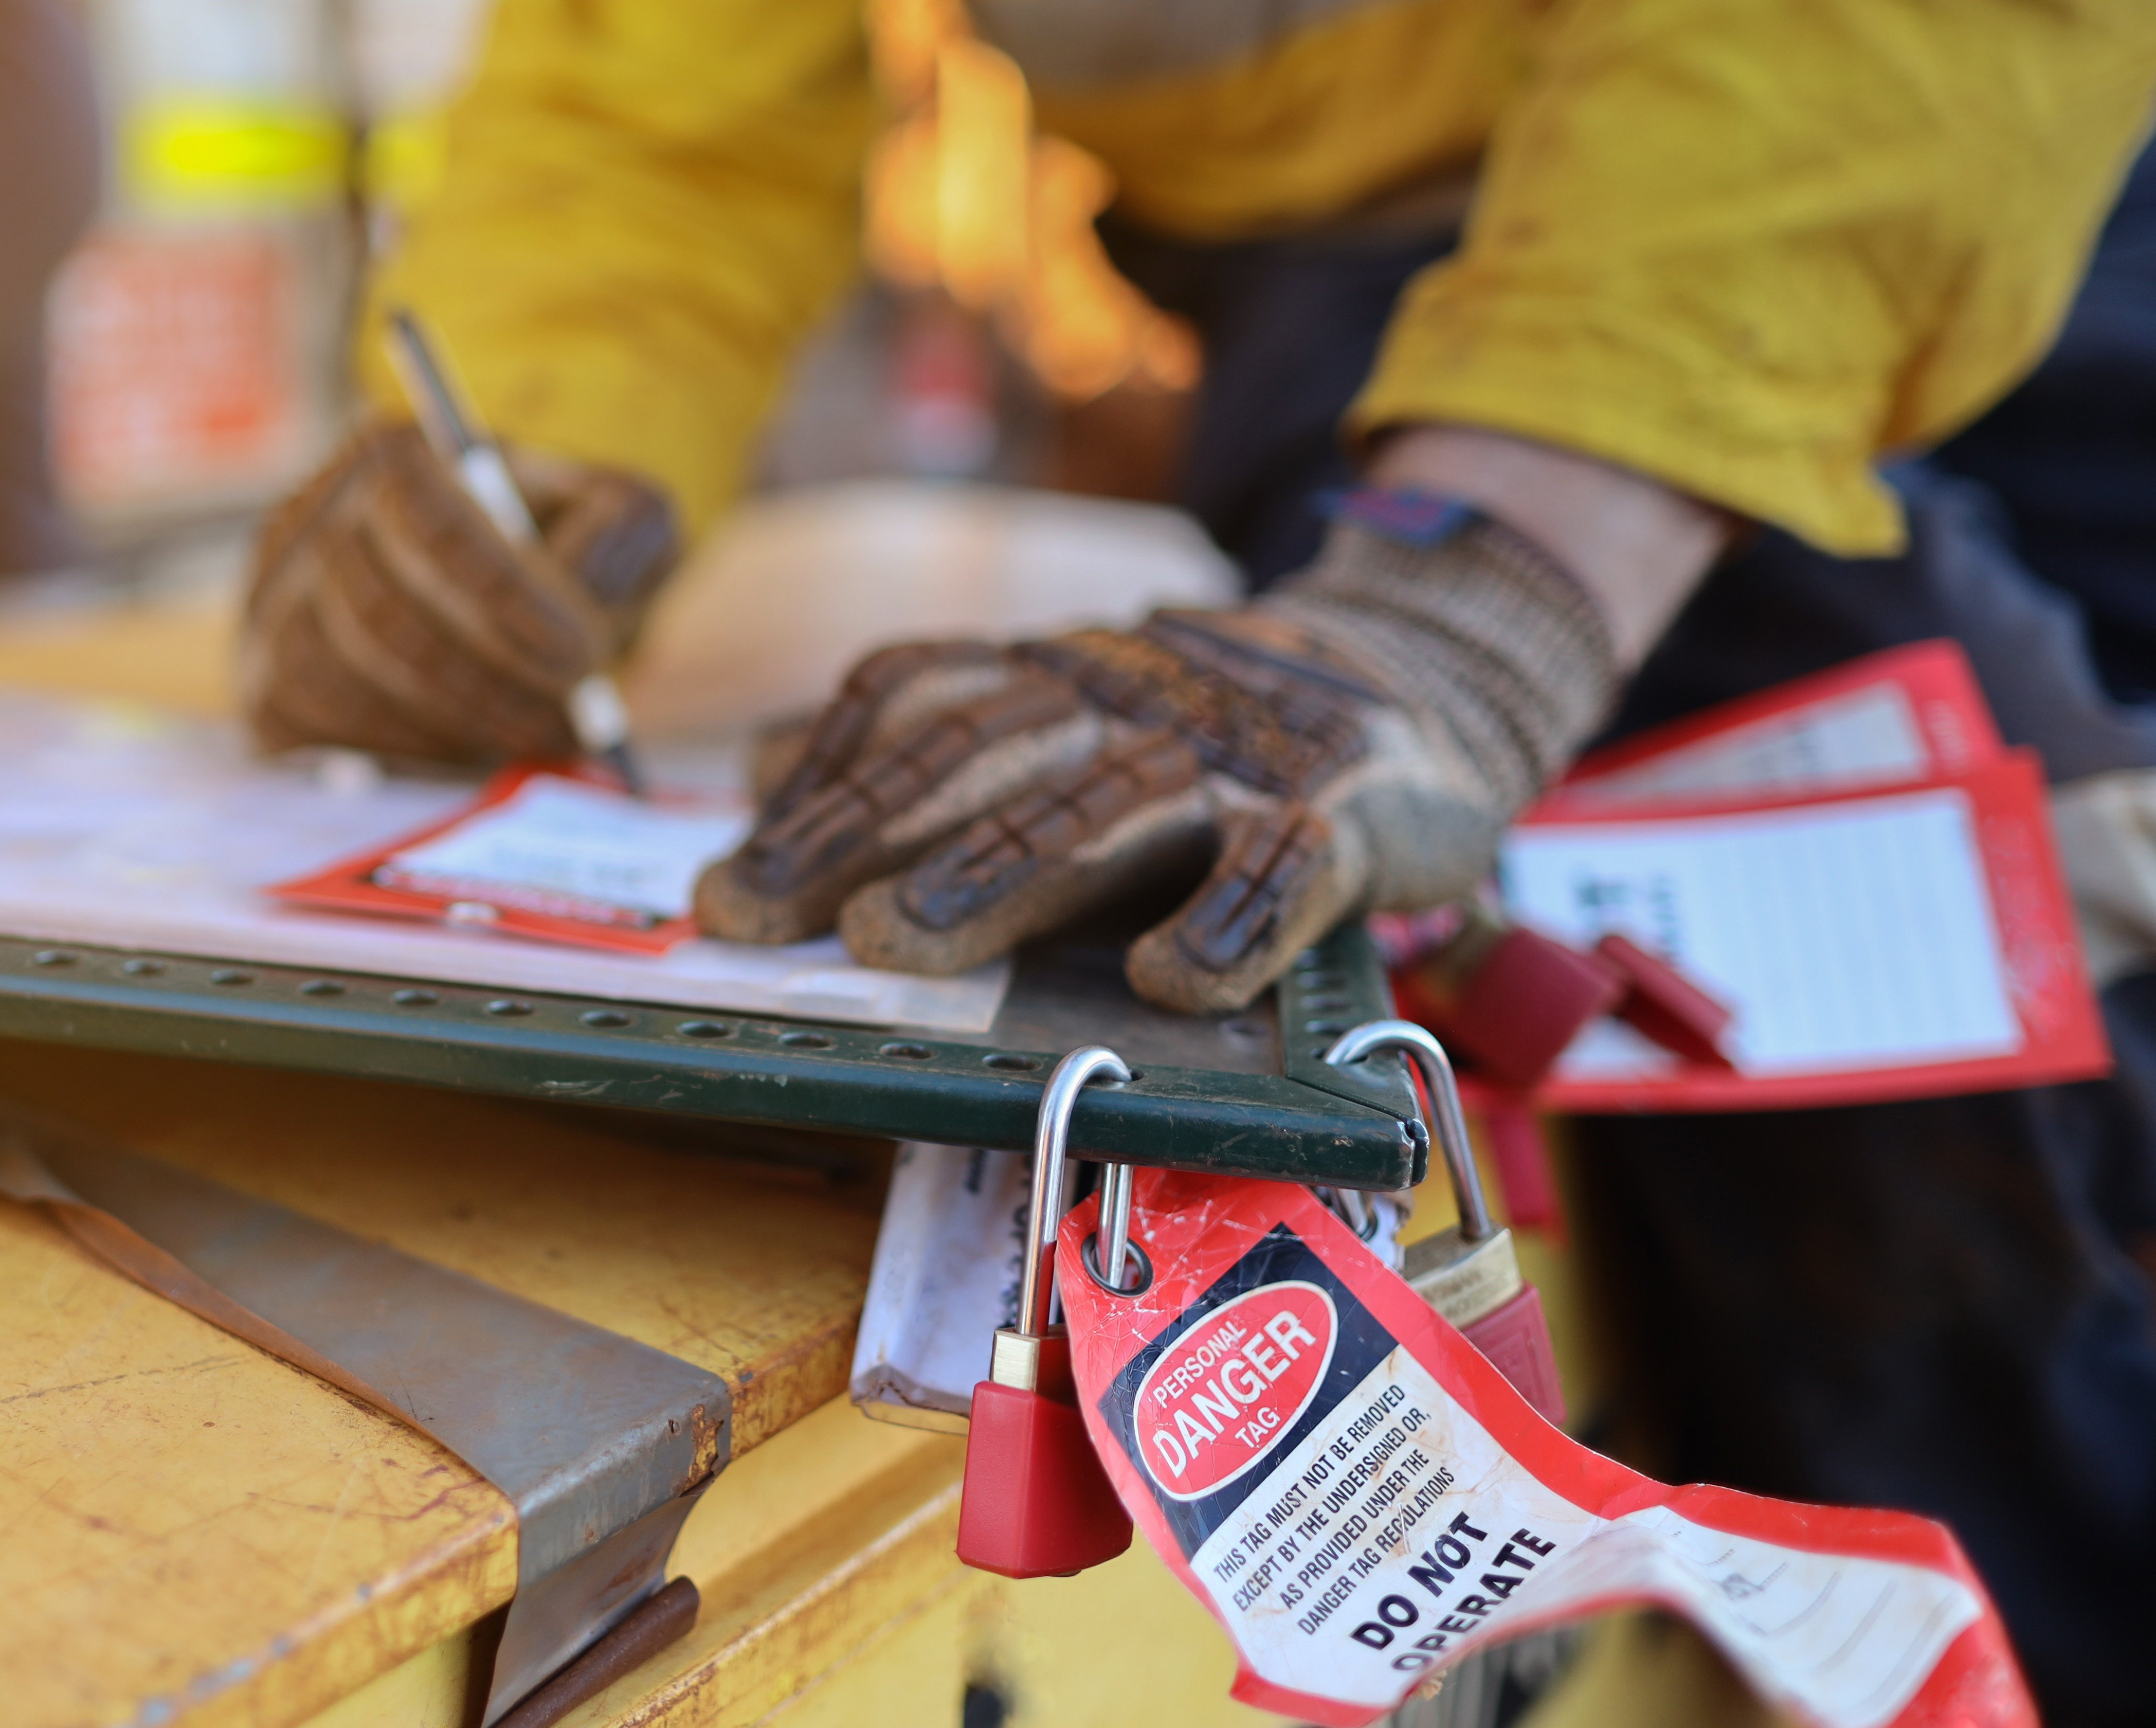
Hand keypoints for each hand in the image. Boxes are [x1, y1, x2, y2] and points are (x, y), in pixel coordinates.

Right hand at [240, 421, 678, 764]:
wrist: (484, 599)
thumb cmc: (561, 550)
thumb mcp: (621, 513)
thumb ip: (622, 529)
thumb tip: (580, 589)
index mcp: (394, 449)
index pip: (433, 521)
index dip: (506, 595)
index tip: (581, 655)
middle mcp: (311, 511)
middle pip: (386, 610)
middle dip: (489, 678)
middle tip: (570, 720)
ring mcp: (273, 596)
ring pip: (345, 672)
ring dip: (449, 720)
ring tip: (532, 736)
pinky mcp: (262, 673)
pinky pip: (310, 722)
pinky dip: (394, 749)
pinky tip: (464, 750)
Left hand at [693, 494, 1627, 1011]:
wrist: (1431, 675)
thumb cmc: (1210, 730)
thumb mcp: (1068, 711)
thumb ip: (933, 734)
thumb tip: (773, 758)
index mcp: (1058, 678)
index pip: (915, 706)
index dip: (816, 787)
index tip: (725, 884)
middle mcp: (1132, 700)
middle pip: (981, 756)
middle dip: (861, 835)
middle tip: (759, 914)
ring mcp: (1241, 754)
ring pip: (1108, 806)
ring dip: (998, 874)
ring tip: (899, 940)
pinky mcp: (1351, 811)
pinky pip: (1289, 866)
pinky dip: (1232, 923)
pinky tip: (1173, 982)